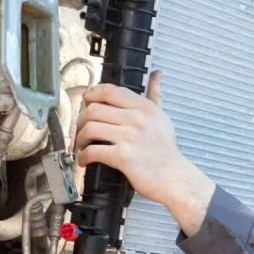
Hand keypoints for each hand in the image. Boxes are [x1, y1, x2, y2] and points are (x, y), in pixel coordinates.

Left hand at [74, 71, 215, 234]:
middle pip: (94, 109)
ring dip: (80, 138)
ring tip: (81, 145)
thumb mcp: (163, 118)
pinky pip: (93, 151)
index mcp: (144, 107)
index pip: (109, 91)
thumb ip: (155, 96)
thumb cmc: (166, 151)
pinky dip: (83, 156)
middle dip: (81, 120)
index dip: (91, 94)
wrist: (173, 178)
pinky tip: (84, 160)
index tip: (86, 102)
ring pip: (90, 128)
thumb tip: (156, 75)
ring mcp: (129, 138)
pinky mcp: (123, 157)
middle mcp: (137, 119)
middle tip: (81, 128)